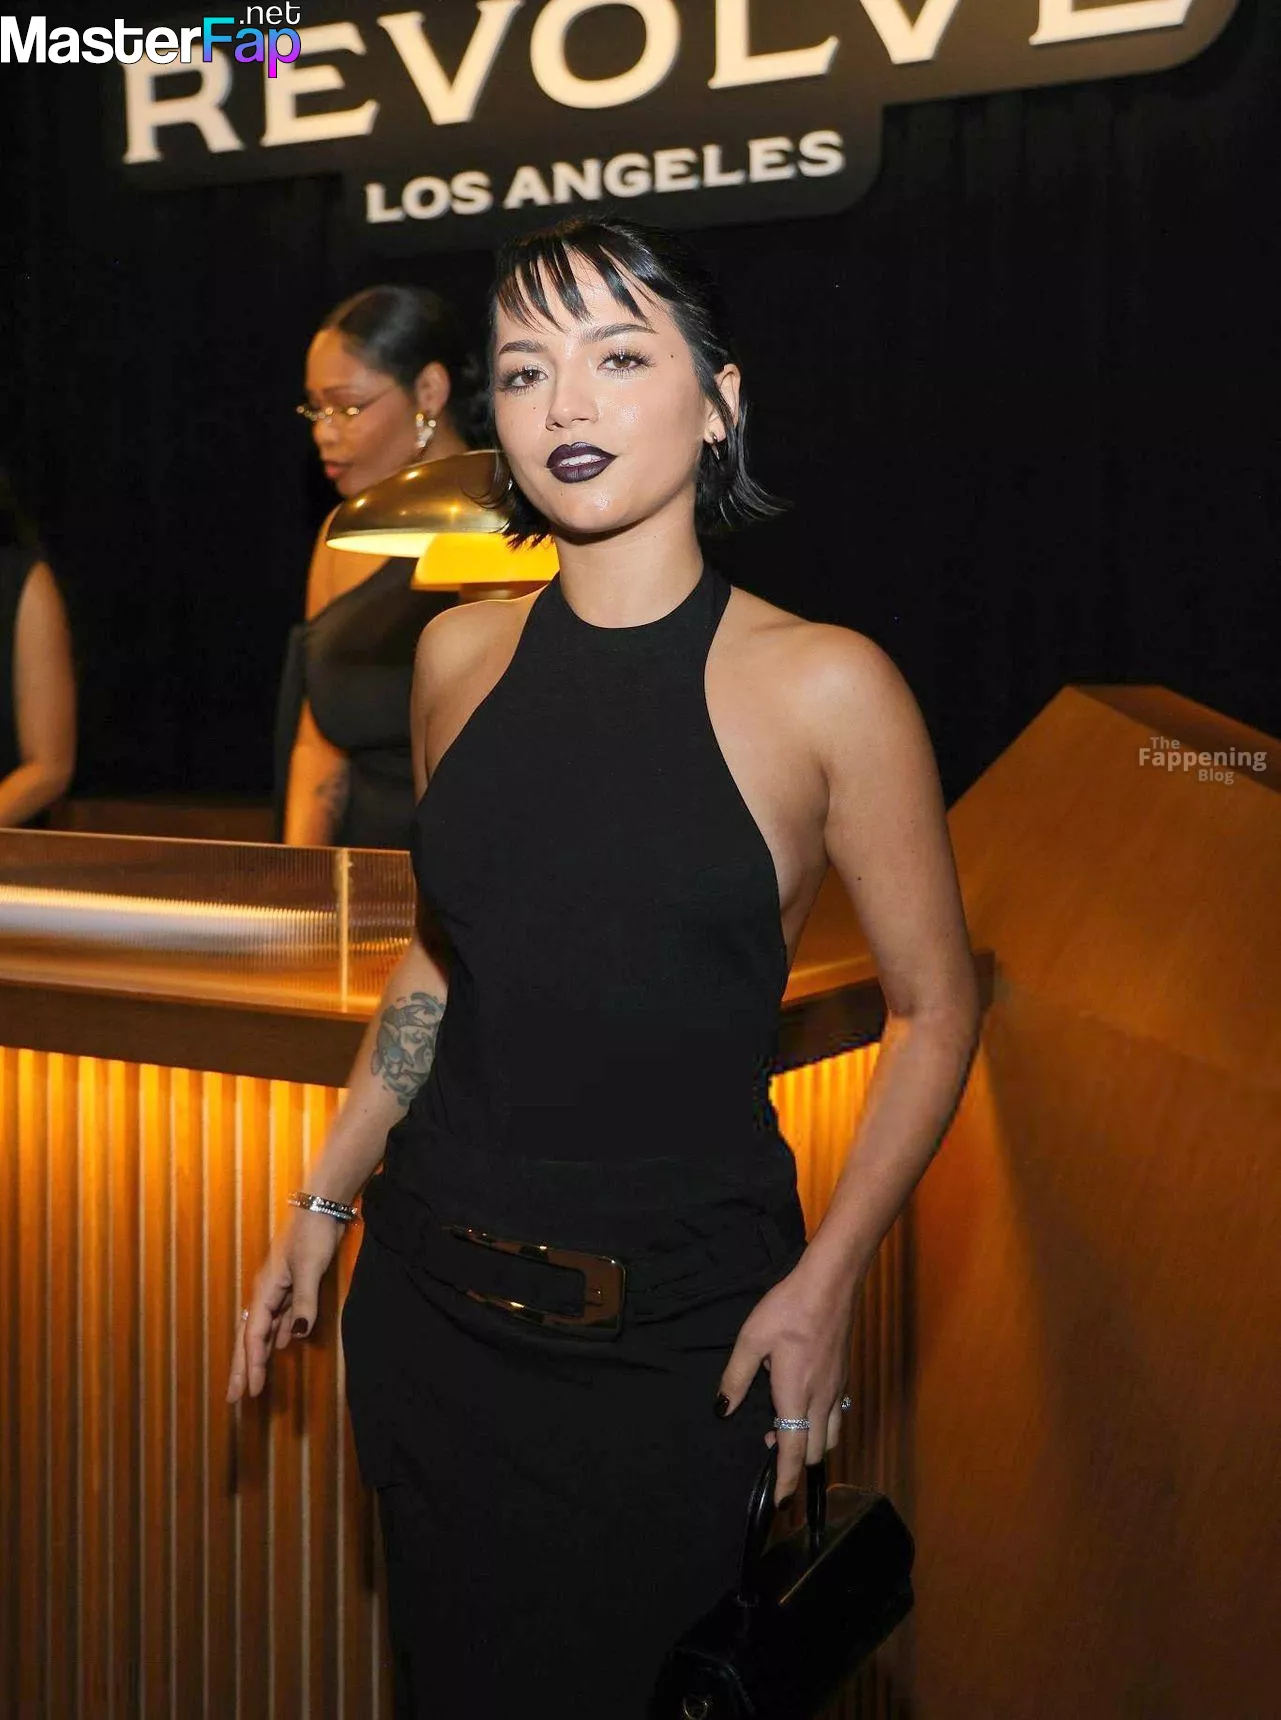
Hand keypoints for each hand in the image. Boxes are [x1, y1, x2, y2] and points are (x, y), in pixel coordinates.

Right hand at [225, 1211, 345, 1403]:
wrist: (321, 1206)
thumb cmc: (313, 1234)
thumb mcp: (309, 1269)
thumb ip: (303, 1303)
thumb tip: (295, 1337)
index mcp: (265, 1290)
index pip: (254, 1336)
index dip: (252, 1365)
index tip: (252, 1392)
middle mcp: (266, 1292)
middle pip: (250, 1337)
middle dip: (242, 1367)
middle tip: (234, 1398)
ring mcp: (278, 1288)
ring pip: (263, 1329)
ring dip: (259, 1354)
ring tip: (253, 1379)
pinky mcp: (292, 1283)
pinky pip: (280, 1316)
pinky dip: (279, 1334)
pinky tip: (283, 1345)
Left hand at [715, 1260, 858, 1503]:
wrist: (829, 1284)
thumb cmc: (787, 1309)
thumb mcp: (751, 1340)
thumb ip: (736, 1377)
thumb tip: (723, 1409)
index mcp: (795, 1395)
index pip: (794, 1452)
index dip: (787, 1482)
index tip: (780, 1504)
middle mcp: (821, 1400)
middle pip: (814, 1452)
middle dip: (796, 1465)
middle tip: (771, 1453)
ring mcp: (837, 1389)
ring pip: (830, 1436)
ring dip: (809, 1445)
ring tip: (784, 1431)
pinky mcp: (844, 1377)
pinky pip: (836, 1416)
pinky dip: (820, 1426)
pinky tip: (804, 1407)